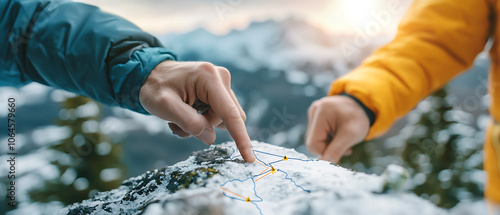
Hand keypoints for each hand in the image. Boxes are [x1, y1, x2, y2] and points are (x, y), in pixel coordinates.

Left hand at [139, 60, 254, 161]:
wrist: (150, 74)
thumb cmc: (154, 88)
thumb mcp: (164, 106)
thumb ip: (189, 123)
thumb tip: (211, 138)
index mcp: (209, 78)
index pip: (230, 114)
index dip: (241, 138)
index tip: (249, 158)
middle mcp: (221, 78)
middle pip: (226, 118)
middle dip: (205, 127)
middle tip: (178, 124)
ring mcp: (221, 83)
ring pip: (222, 119)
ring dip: (202, 125)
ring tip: (178, 118)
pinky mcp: (219, 90)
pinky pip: (219, 115)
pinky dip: (202, 121)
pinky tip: (186, 113)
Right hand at [306, 95, 369, 162]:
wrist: (363, 106)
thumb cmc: (358, 118)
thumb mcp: (351, 135)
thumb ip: (336, 149)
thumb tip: (325, 164)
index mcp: (321, 112)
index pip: (313, 144)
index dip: (325, 152)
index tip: (342, 152)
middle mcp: (314, 111)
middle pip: (313, 142)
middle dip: (329, 148)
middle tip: (345, 147)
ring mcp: (314, 113)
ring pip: (315, 139)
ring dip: (329, 145)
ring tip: (344, 141)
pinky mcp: (316, 117)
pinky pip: (317, 134)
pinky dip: (328, 139)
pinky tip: (339, 136)